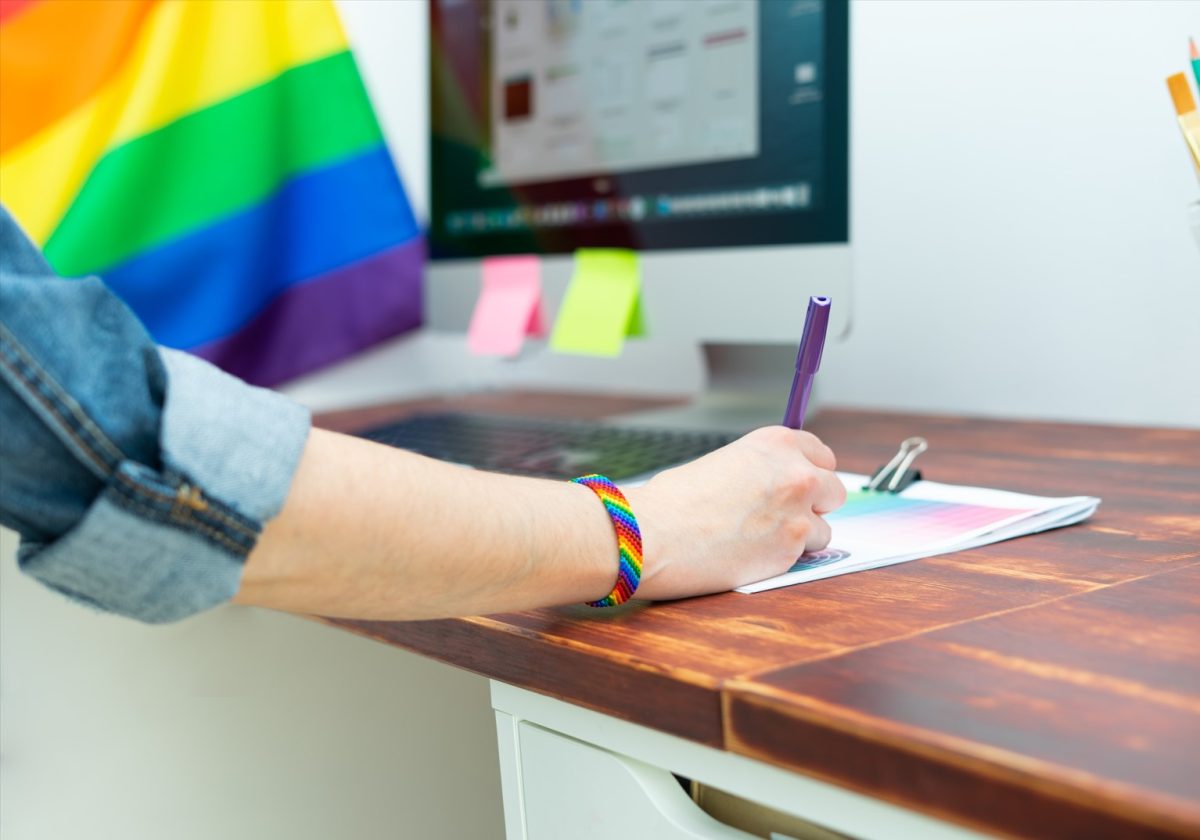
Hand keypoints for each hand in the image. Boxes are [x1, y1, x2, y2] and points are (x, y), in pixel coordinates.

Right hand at [624, 426, 845, 599]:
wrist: (654, 534)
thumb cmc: (673, 500)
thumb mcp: (723, 464)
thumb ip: (760, 471)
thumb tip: (774, 487)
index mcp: (776, 443)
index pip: (821, 454)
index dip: (808, 471)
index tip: (798, 485)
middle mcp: (795, 473)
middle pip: (834, 490)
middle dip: (813, 504)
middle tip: (781, 516)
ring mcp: (798, 513)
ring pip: (823, 528)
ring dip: (800, 535)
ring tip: (759, 539)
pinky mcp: (791, 551)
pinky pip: (807, 556)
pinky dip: (786, 558)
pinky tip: (753, 554)